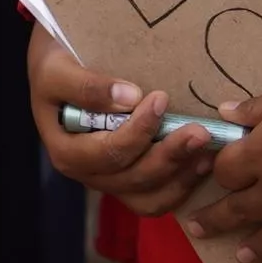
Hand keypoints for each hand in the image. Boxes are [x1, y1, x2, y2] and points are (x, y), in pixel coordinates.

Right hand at [28, 24, 221, 213]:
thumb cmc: (55, 63)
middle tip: (200, 131)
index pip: (107, 152)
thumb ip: (86, 85)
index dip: (137, 131)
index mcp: (65, 151)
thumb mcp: (56, 67)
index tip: (160, 99)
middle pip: (133, 178)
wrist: (57, 66)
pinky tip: (201, 164)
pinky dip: (181, 187)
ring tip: (207, 153)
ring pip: (149, 197)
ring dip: (180, 177)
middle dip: (169, 156)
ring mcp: (109, 181)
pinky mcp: (128, 181)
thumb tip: (130, 97)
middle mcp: (87, 174)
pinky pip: (156, 198)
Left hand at [196, 80, 261, 262]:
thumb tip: (224, 111)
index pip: (227, 172)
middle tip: (196, 230)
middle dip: (217, 219)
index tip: (217, 170)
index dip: (220, 170)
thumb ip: (256, 110)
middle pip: (240, 208)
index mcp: (261, 155)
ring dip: (259, 246)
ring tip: (241, 258)